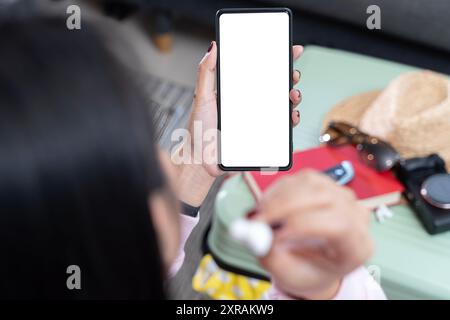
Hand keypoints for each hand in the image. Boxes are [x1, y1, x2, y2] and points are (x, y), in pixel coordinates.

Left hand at [189, 41, 303, 176]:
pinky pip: (282, 128)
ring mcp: (258, 120)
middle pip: (276, 87)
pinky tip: (291, 116)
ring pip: (283, 106)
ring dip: (294, 98)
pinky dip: (291, 120)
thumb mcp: (202, 97)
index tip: (291, 50)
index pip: (261, 71)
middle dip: (290, 78)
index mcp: (238, 92)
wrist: (202, 160)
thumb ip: (206, 72)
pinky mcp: (263, 136)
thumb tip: (213, 47)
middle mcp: (251, 104)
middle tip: (293, 75)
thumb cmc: (198, 129)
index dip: (278, 60)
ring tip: (292, 95)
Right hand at [254, 170, 372, 298]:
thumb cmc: (306, 270)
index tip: (275, 235)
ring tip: (260, 216)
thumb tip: (252, 232)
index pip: (339, 225)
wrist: (314, 261)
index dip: (305, 224)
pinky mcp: (327, 183)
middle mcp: (356, 216)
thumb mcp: (288, 274)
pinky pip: (301, 178)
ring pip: (309, 184)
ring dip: (278, 198)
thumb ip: (271, 256)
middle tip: (256, 220)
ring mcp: (343, 196)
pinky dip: (279, 190)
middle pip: (323, 198)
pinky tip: (269, 206)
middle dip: (283, 207)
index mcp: (356, 246)